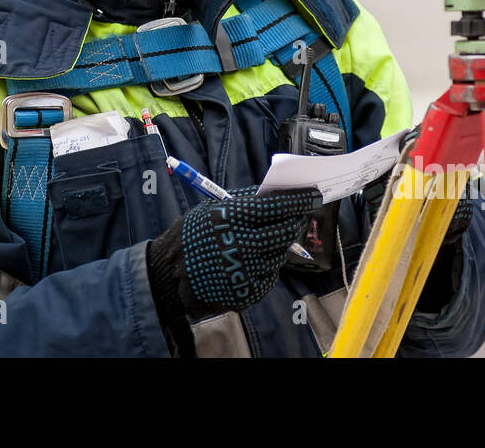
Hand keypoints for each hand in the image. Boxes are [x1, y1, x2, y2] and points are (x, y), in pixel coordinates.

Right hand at [147, 185, 320, 323]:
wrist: (170, 275)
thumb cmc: (193, 235)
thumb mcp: (212, 208)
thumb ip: (244, 202)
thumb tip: (276, 193)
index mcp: (230, 218)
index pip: (274, 207)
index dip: (297, 200)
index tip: (314, 194)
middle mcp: (241, 244)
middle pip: (283, 231)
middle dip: (295, 221)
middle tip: (298, 216)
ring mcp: (245, 270)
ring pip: (279, 253)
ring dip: (277, 244)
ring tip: (261, 239)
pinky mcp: (247, 291)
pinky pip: (269, 274)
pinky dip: (265, 265)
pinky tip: (250, 260)